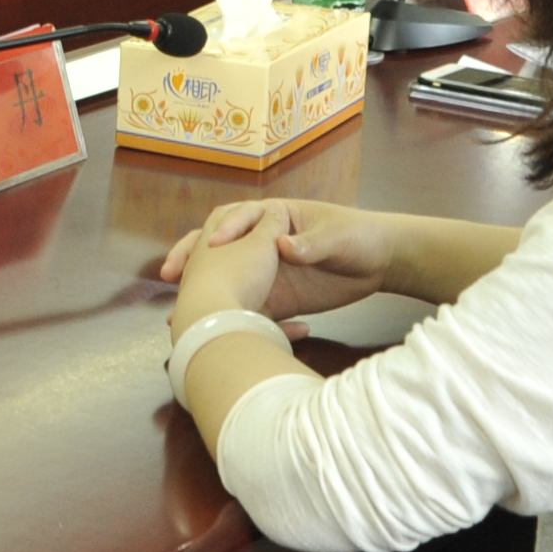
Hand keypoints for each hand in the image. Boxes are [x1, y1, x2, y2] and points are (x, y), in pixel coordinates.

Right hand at [162, 197, 389, 323]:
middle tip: (172, 274)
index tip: (212, 245)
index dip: (225, 230)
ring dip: (204, 294)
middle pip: (218, 247)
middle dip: (191, 257)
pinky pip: (250, 308)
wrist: (381, 262)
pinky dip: (233, 319)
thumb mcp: (337, 236)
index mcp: (275, 218)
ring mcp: (267, 271)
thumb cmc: (358, 236)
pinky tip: (217, 333)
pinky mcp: (277, 297)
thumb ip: (312, 243)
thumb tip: (283, 246)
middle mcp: (262, 244)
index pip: (240, 217)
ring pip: (226, 280)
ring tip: (180, 313)